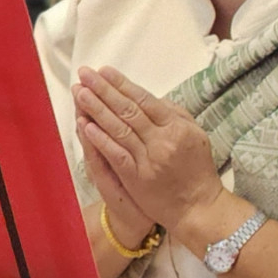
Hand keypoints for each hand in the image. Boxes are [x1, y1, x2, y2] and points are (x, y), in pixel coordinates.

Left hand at [73, 66, 225, 239]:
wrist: (198, 207)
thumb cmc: (197, 170)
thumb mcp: (197, 137)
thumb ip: (177, 116)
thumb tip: (155, 98)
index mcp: (178, 128)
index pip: (145, 100)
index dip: (123, 85)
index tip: (105, 71)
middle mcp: (163, 141)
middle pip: (128, 111)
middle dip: (104, 90)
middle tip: (85, 74)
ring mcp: (148, 160)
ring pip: (118, 129)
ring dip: (96, 110)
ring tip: (80, 93)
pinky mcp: (137, 177)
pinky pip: (115, 155)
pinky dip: (100, 140)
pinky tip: (86, 126)